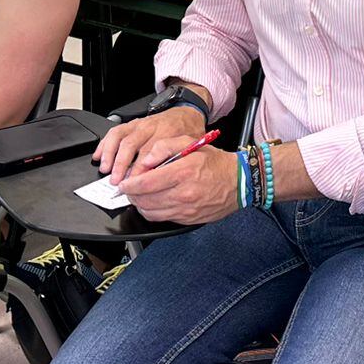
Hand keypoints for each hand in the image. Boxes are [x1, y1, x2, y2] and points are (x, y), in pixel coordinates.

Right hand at [95, 105, 206, 187]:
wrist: (186, 112)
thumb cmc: (187, 131)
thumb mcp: (188, 146)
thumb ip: (175, 161)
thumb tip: (163, 181)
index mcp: (165, 133)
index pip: (148, 152)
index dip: (139, 169)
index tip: (134, 184)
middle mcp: (150, 127)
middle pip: (130, 145)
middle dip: (121, 165)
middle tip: (116, 181)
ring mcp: (138, 125)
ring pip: (119, 137)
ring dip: (109, 154)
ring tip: (105, 170)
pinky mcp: (130, 124)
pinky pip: (113, 132)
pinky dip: (104, 144)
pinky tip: (98, 156)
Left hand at [118, 143, 240, 225]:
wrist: (240, 183)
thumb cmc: (216, 163)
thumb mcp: (192, 143)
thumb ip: (165, 146)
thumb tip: (146, 159)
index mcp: (184, 172)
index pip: (145, 183)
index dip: (129, 184)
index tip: (123, 182)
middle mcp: (184, 194)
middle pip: (144, 200)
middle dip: (131, 195)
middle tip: (128, 188)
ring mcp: (186, 209)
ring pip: (150, 212)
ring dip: (139, 205)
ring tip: (138, 195)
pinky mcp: (188, 220)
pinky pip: (161, 219)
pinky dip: (151, 212)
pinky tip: (152, 203)